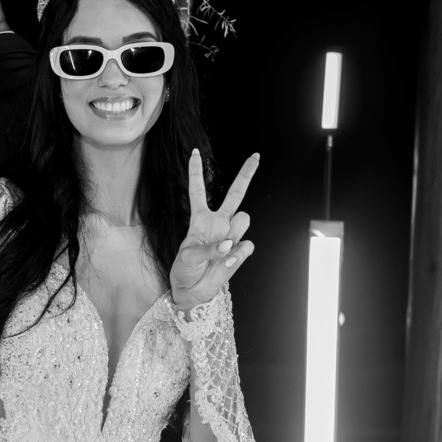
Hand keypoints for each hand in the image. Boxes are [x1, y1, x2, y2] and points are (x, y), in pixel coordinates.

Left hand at [170, 150, 258, 308]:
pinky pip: (245, 246)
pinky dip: (236, 255)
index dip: (196, 171)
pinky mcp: (240, 252)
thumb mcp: (187, 257)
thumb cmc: (185, 269)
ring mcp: (231, 236)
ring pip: (243, 220)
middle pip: (235, 194)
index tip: (194, 151)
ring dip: (233, 232)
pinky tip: (226, 262)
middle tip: (256, 156)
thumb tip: (229, 244)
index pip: (198, 190)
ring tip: (220, 251)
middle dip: (246, 174)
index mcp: (200, 218)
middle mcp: (218, 223)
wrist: (193, 290)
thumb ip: (207, 248)